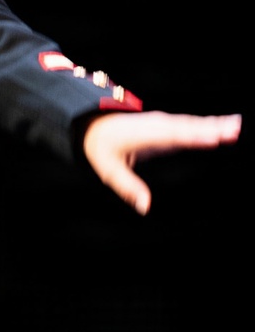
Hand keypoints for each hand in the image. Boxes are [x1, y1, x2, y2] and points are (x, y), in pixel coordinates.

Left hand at [81, 110, 241, 215]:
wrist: (93, 124)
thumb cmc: (101, 147)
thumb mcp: (109, 170)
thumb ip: (128, 188)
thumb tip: (144, 208)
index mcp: (147, 134)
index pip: (175, 136)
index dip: (195, 136)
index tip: (214, 138)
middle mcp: (160, 125)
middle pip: (191, 127)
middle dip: (213, 128)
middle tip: (236, 130)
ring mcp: (166, 123)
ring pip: (195, 124)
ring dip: (217, 124)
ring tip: (238, 126)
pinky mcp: (169, 126)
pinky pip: (193, 125)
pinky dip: (210, 125)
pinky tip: (228, 126)